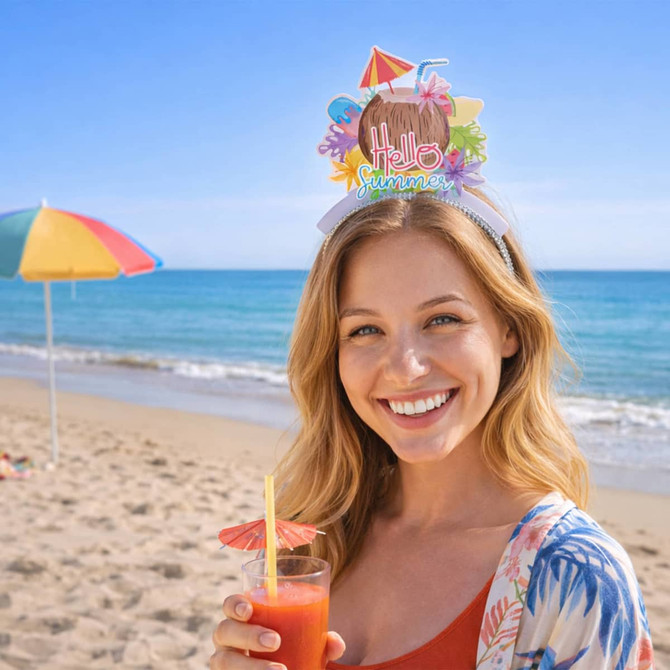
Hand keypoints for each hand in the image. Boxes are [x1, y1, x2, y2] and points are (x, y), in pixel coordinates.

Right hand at [210, 593, 345, 669]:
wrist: (286, 669)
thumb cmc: (293, 650)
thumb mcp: (307, 642)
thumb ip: (322, 640)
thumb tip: (336, 644)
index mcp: (245, 619)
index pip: (230, 604)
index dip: (235, 604)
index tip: (250, 610)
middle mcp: (229, 639)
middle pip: (223, 630)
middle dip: (248, 635)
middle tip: (275, 641)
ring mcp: (225, 661)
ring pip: (222, 661)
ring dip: (250, 666)